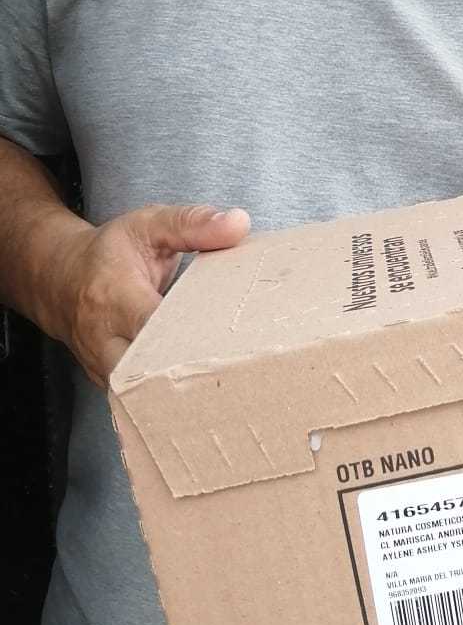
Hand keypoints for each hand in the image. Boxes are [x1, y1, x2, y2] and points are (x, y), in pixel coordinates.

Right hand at [46, 204, 250, 388]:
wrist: (59, 280)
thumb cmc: (110, 253)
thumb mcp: (148, 225)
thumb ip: (193, 223)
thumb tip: (240, 223)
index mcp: (115, 296)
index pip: (153, 326)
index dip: (190, 336)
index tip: (230, 337)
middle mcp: (103, 338)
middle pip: (149, 372)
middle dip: (190, 375)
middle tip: (238, 374)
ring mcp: (103, 366)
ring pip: (144, 395)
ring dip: (183, 393)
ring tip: (227, 390)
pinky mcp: (108, 384)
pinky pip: (139, 401)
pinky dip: (169, 399)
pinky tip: (203, 396)